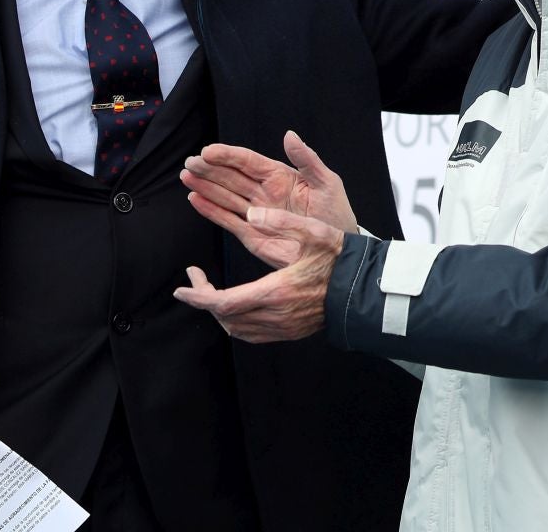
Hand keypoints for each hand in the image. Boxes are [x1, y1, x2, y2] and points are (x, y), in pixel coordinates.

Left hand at [175, 207, 344, 342]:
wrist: (365, 290)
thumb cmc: (340, 259)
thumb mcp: (314, 231)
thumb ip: (282, 221)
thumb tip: (251, 213)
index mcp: (275, 291)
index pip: (223, 302)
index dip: (198, 297)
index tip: (181, 288)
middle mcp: (275, 315)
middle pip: (224, 317)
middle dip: (204, 300)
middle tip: (195, 280)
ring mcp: (282, 328)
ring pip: (236, 328)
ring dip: (219, 311)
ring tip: (212, 290)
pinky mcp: (289, 332)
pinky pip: (252, 333)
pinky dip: (236, 321)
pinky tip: (236, 304)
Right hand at [181, 133, 357, 233]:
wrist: (337, 251)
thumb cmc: (335, 213)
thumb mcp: (327, 183)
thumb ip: (307, 160)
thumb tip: (290, 135)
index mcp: (280, 176)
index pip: (249, 162)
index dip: (228, 155)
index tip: (208, 151)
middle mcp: (264, 191)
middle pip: (231, 177)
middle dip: (210, 168)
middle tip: (190, 162)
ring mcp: (256, 212)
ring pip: (225, 196)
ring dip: (205, 186)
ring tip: (186, 176)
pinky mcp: (252, 233)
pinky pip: (228, 219)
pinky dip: (210, 210)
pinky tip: (195, 199)